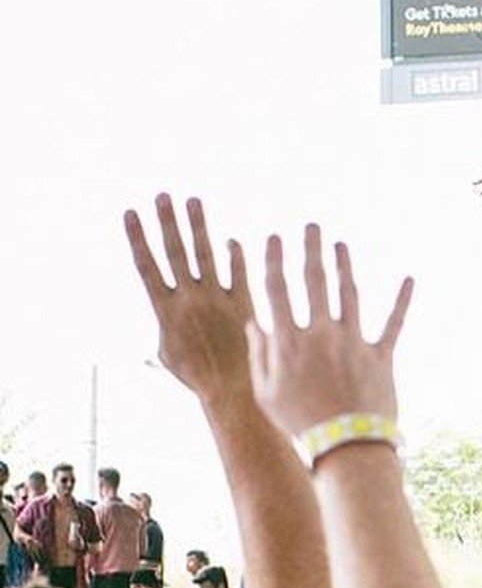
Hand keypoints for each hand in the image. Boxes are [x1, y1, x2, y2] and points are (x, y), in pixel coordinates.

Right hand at [124, 195, 256, 404]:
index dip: (138, 238)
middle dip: (168, 223)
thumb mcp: (169, 357)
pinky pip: (239, 274)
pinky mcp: (245, 305)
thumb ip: (164, 331)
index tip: (130, 212)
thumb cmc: (199, 378)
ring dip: (199, 226)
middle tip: (163, 195)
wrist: (234, 392)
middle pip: (176, 253)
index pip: (147, 267)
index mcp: (166, 312)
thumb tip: (161, 320)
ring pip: (206, 256)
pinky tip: (231, 240)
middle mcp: (191, 301)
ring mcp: (219, 300)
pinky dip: (236, 256)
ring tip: (192, 200)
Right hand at [247, 225, 412, 437]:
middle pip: (315, 281)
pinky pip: (394, 323)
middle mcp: (322, 334)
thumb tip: (255, 323)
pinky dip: (402, 300)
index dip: (274, 260)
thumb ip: (259, 355)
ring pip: (350, 294)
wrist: (347, 445)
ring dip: (345, 265)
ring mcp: (353, 342)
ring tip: (340, 244)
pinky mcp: (381, 355)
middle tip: (311, 227)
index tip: (274, 238)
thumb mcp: (266, 392)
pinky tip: (410, 279)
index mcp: (289, 341)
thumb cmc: (301, 423)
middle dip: (311, 250)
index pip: (277, 290)